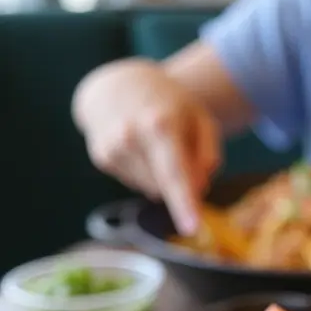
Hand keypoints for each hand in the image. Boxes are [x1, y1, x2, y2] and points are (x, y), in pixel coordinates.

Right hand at [74, 59, 220, 234]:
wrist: (118, 82)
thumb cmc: (168, 103)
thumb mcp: (201, 118)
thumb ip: (208, 155)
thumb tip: (198, 189)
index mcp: (159, 124)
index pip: (175, 173)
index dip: (184, 203)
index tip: (192, 228)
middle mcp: (130, 137)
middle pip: (166, 187)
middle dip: (182, 182)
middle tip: (181, 149)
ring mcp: (113, 149)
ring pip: (153, 190)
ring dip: (162, 177)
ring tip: (156, 143)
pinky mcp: (102, 158)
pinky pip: (137, 184)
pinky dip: (145, 173)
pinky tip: (140, 148)